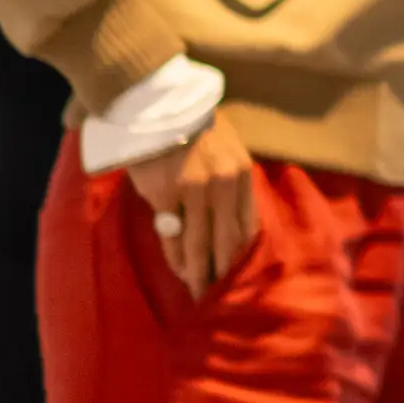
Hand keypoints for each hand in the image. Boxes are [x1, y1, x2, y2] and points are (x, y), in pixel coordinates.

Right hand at [127, 114, 260, 296]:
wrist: (156, 106)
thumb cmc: (192, 130)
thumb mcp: (226, 151)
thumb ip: (232, 185)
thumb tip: (234, 228)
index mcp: (242, 173)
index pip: (247, 225)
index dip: (242, 254)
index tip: (240, 276)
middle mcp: (223, 184)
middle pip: (226, 241)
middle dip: (223, 272)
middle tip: (220, 296)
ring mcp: (194, 191)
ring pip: (199, 244)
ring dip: (199, 273)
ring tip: (199, 292)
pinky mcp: (164, 194)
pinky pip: (171, 236)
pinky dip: (175, 257)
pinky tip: (178, 270)